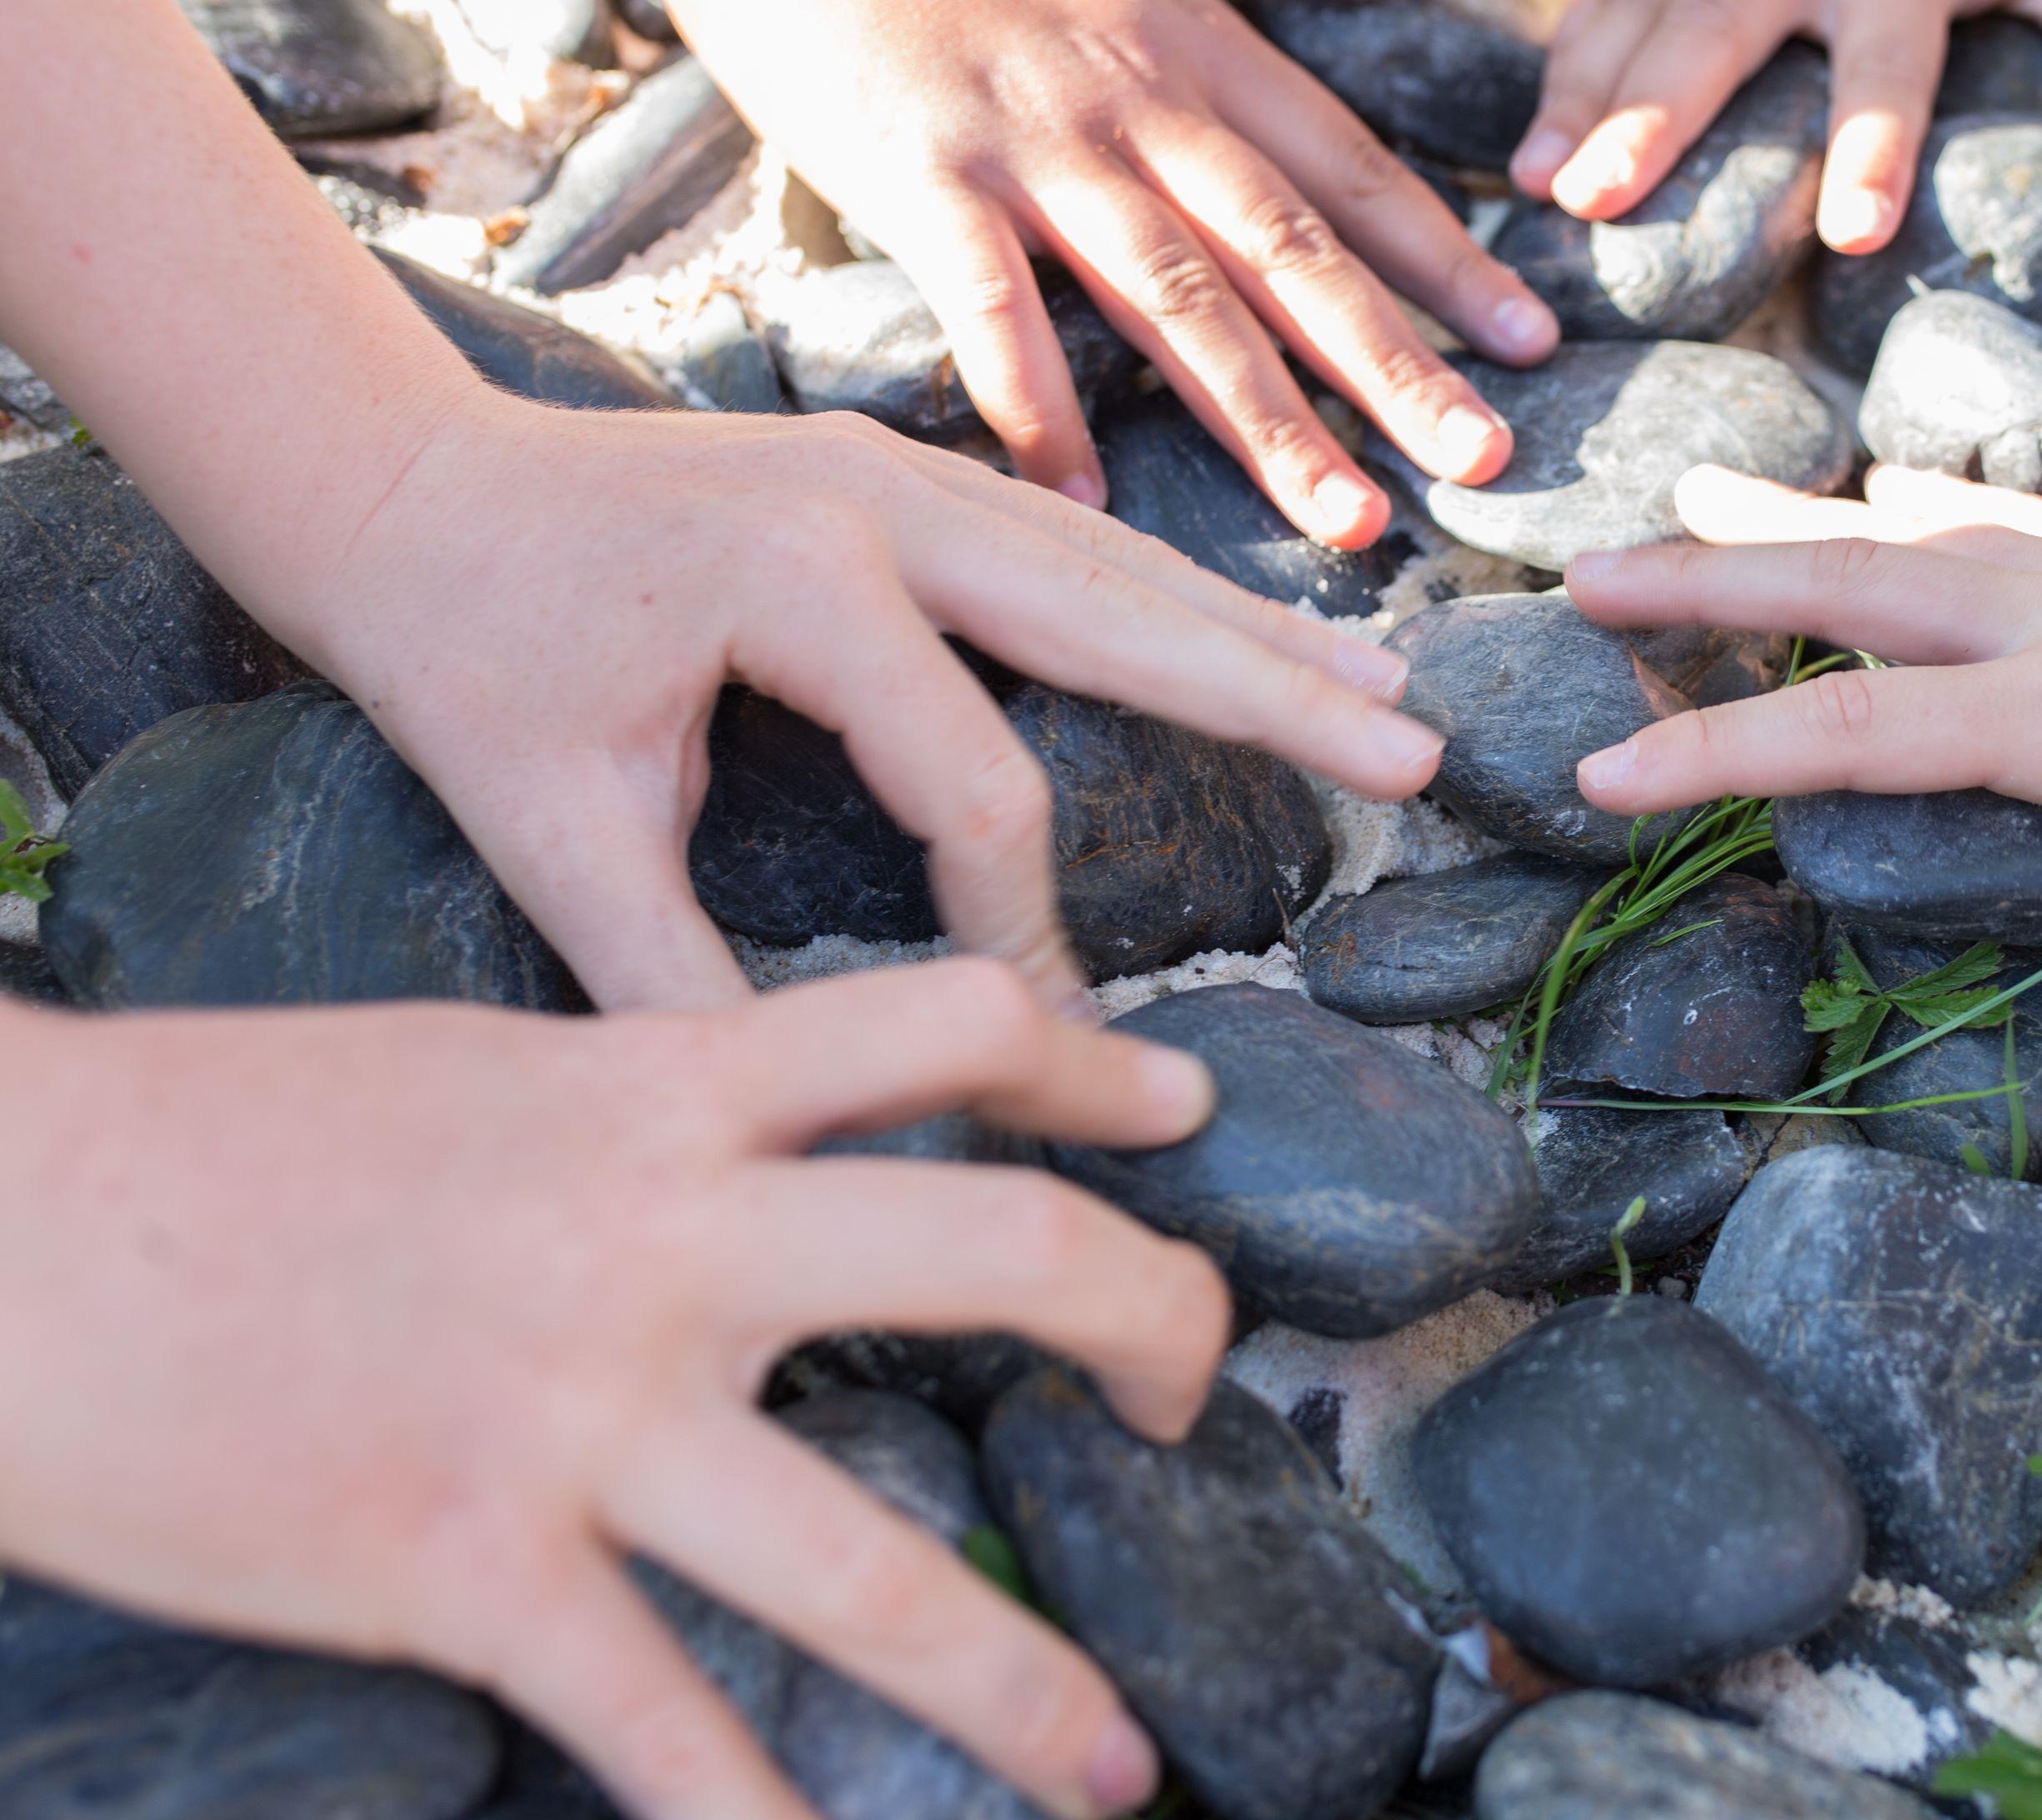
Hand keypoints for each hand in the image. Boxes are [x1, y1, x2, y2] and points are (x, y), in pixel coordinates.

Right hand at [0, 962, 1225, 1819]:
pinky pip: (656, 1733)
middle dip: (1154, 1326)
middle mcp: (660, 1241)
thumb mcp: (479, 1068)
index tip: (1179, 1104)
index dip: (1094, 1061)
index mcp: (659, 1089)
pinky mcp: (464, 1574)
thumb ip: (643, 1103)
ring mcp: (573, 1417)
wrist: (6, 1227)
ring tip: (1119, 1772)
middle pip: (1003, 1253)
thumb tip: (761, 1128)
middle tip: (1190, 1393)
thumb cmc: (226, 1142)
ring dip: (1019, 1692)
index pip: (947, 1028)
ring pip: (865, 1571)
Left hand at [296, 396, 1441, 1011]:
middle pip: (1122, 621)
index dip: (1026, 930)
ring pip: (1120, 567)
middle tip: (1415, 759)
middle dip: (1272, 700)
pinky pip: (1075, 542)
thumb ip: (686, 978)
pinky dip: (1179, 597)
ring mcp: (902, 468)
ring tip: (1388, 693)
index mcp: (802, 580)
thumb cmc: (461, 654)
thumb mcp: (551, 830)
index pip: (976, 782)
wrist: (394, 478)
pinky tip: (1263, 633)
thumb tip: (816, 1121)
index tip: (1057, 1053)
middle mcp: (880, 498)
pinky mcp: (902, 473)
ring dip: (1256, 636)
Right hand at [614, 0, 1558, 543]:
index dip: (1447, 256)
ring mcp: (1030, 149)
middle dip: (1396, 364)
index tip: (1534, 344)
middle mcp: (1135, 105)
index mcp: (1196, 45)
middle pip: (1290, 252)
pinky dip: (1041, 413)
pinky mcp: (920, 182)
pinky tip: (1090, 514)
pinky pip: (993, 317)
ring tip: (1350, 521)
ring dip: (1267, 421)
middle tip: (1486, 464)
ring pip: (1175, 303)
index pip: (1348, 167)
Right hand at [1506, 0, 2041, 251]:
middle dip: (1652, 118)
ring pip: (1631, 8)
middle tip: (1600, 204)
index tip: (1855, 232)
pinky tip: (1527, 136)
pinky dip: (1558, 56)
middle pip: (1714, 32)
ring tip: (1540, 187)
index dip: (1876, 146)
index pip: (1888, 62)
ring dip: (1579, 98)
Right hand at [1561, 464, 2041, 1267]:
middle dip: (1701, 581)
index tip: (1600, 770)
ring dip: (1783, 526)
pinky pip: (1985, 525)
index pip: (1853, 732)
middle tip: (1576, 573)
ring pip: (1903, 537)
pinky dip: (1905, 512)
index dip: (1718, 749)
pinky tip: (1871, 492)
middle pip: (1842, 587)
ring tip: (1677, 503)